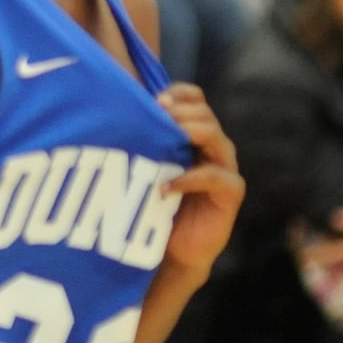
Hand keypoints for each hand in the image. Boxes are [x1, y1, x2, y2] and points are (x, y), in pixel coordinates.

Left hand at [157, 83, 244, 278]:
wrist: (171, 249)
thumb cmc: (154, 202)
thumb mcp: (144, 166)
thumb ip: (140, 141)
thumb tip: (111, 113)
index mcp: (194, 132)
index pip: (194, 98)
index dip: (177, 93)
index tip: (154, 100)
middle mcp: (212, 145)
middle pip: (204, 113)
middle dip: (180, 112)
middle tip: (156, 118)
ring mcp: (225, 167)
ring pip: (215, 136)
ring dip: (189, 133)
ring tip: (164, 140)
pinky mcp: (230, 192)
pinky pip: (216, 176)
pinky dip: (190, 178)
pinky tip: (166, 186)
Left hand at [302, 209, 342, 275]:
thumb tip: (334, 217)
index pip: (328, 253)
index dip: (312, 253)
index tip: (301, 252)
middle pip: (331, 265)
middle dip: (318, 261)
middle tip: (305, 256)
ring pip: (341, 270)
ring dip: (329, 265)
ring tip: (319, 258)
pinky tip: (340, 261)